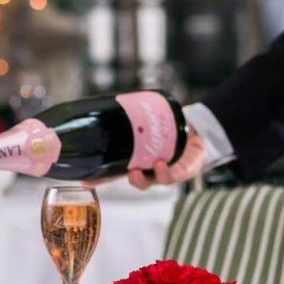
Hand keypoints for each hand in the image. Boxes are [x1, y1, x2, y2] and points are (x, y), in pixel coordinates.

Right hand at [85, 128, 206, 190]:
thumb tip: (116, 101)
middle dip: (125, 178)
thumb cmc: (170, 131)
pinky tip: (160, 164)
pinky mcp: (180, 173)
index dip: (100, 177)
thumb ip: (136, 118)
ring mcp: (163, 173)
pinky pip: (171, 176)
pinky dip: (165, 172)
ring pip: (150, 182)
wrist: (198, 135)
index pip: (115, 171)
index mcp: (136, 160)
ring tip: (138, 170)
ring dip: (142, 179)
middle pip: (133, 180)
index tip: (85, 182)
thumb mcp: (151, 124)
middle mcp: (148, 170)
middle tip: (125, 172)